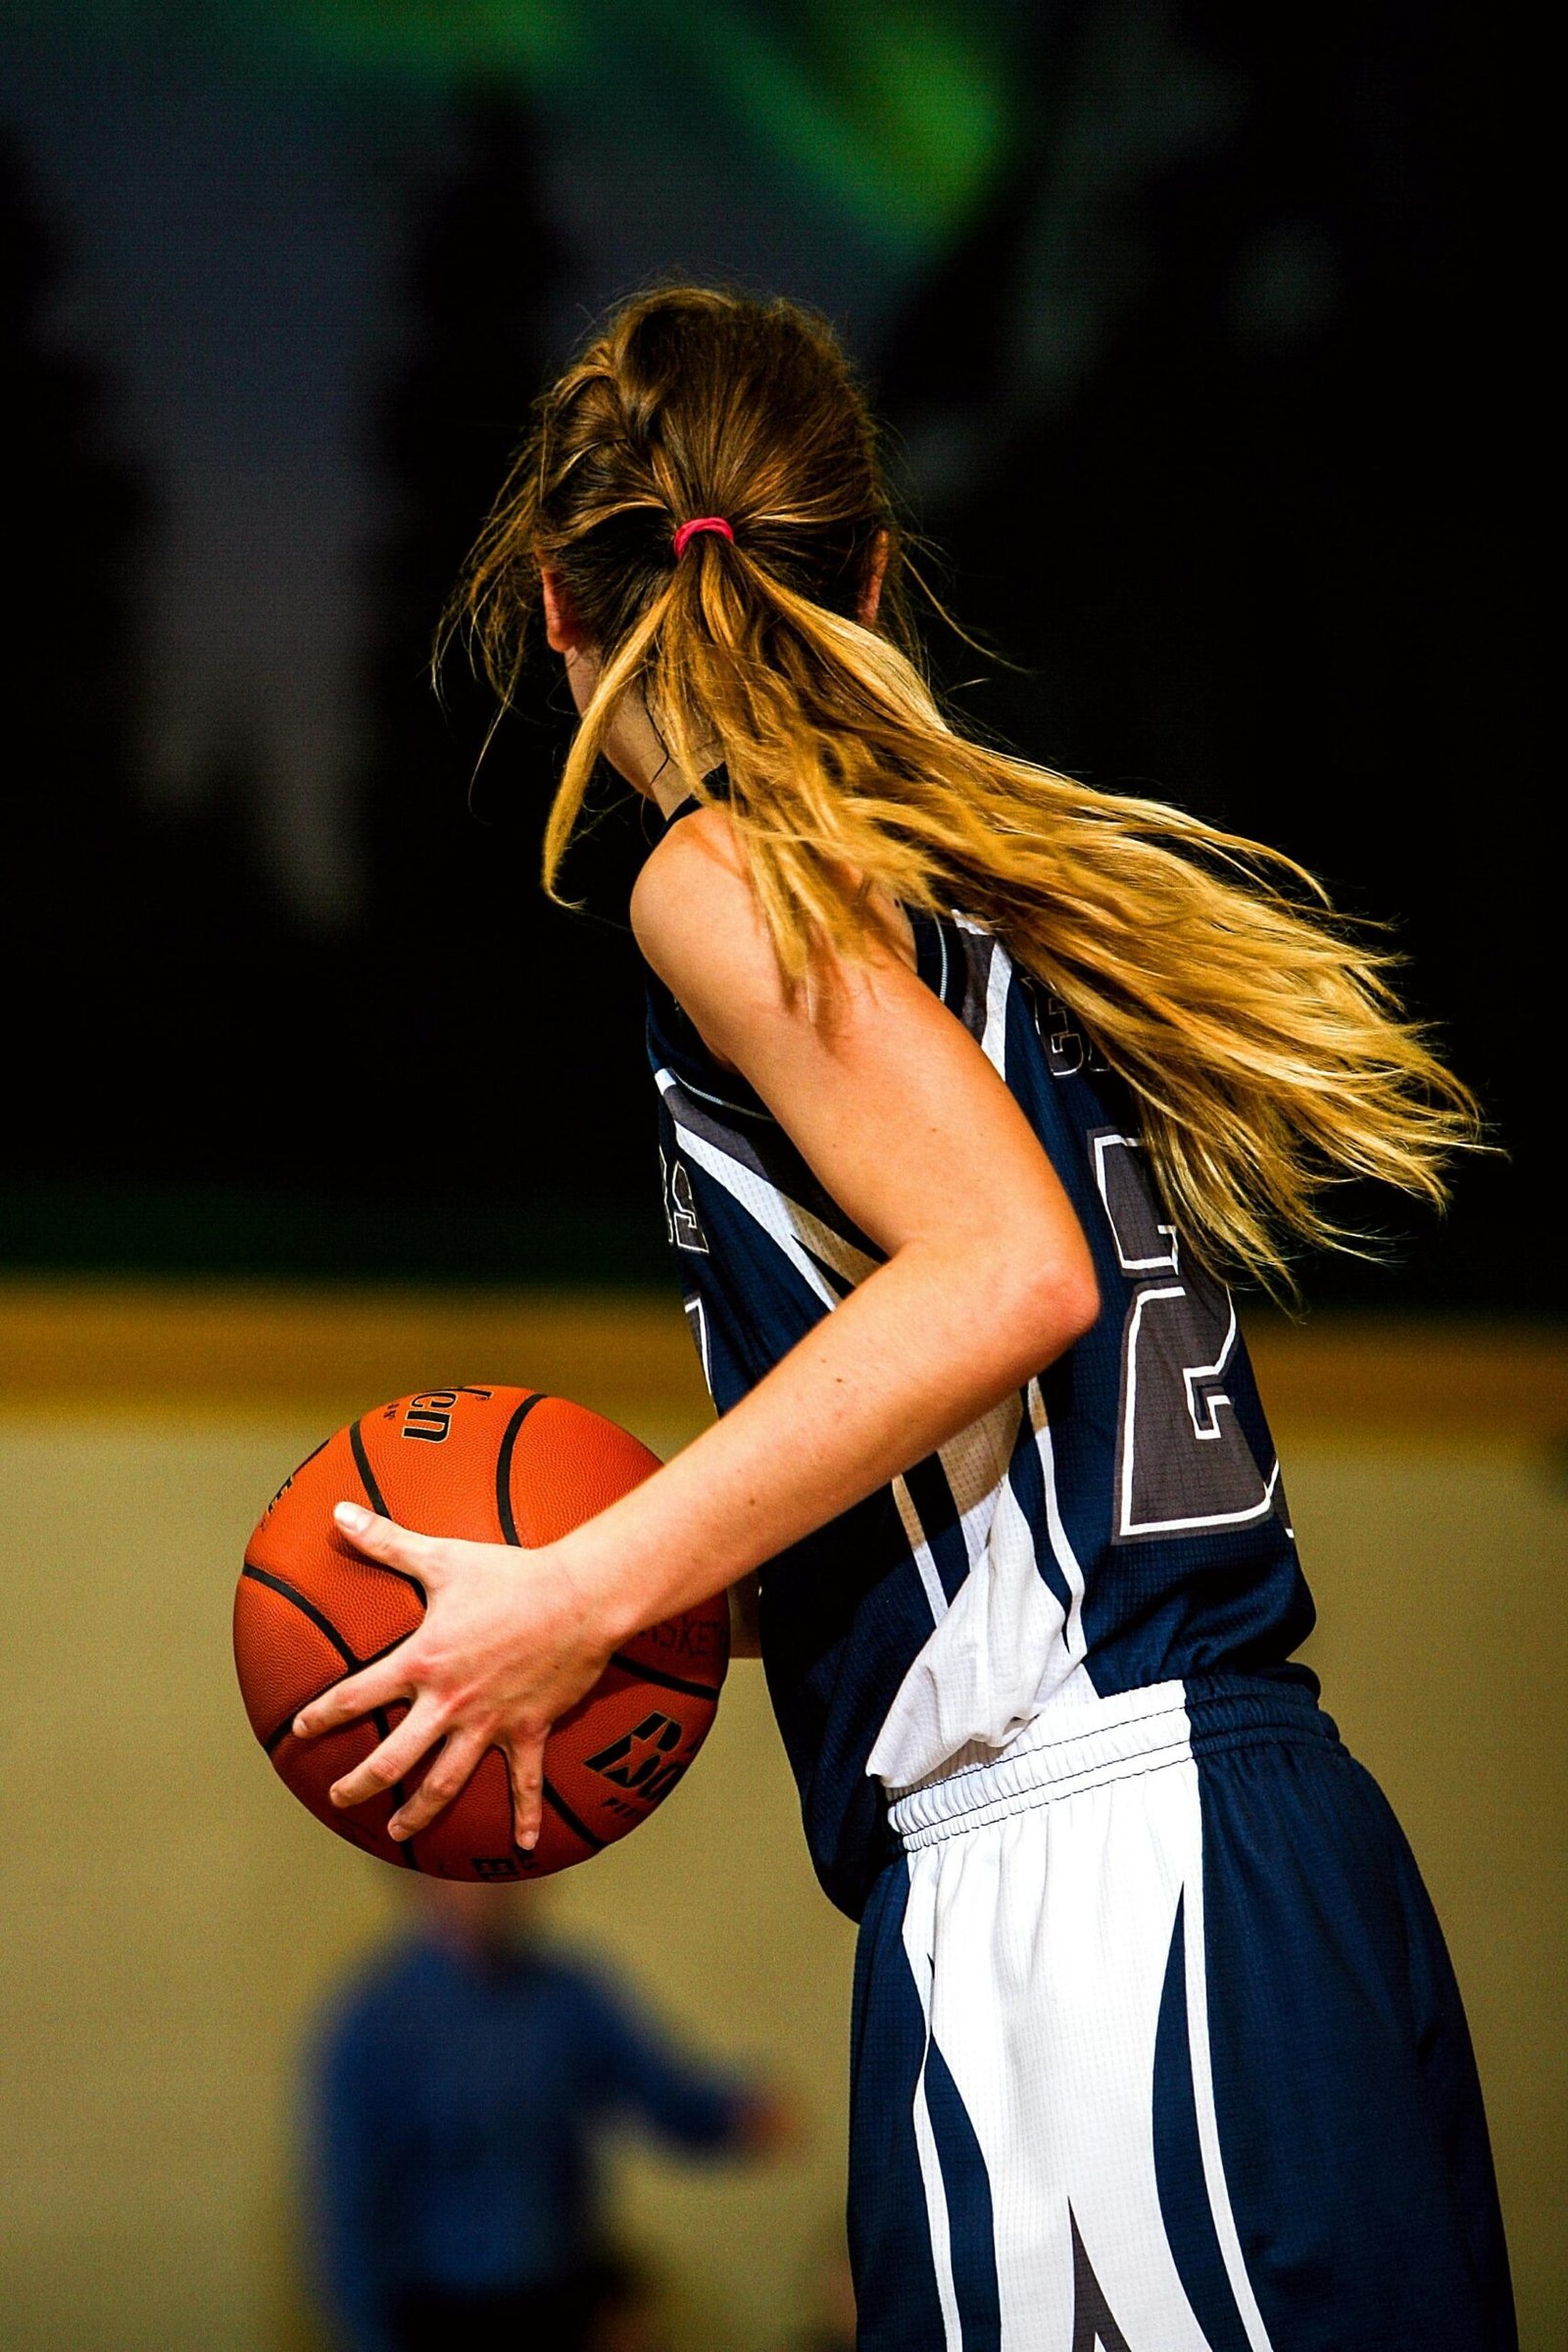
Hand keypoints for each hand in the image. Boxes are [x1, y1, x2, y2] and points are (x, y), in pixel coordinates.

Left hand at [291, 1501, 618, 1847]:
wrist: (580, 1597)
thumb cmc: (510, 1574)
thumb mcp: (442, 1556)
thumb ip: (386, 1540)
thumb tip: (339, 1510)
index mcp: (421, 1663)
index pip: (356, 1697)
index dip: (322, 1716)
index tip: (300, 1731)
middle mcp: (448, 1704)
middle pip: (392, 1759)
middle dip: (360, 1783)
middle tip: (339, 1798)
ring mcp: (488, 1724)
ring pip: (444, 1783)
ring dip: (418, 1814)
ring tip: (396, 1833)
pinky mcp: (528, 1732)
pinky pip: (526, 1784)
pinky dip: (524, 1817)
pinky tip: (522, 1848)